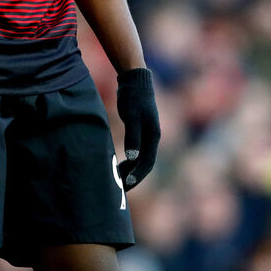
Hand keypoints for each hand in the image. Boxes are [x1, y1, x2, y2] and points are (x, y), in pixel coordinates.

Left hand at [116, 68, 159, 190]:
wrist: (135, 80)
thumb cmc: (133, 97)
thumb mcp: (131, 116)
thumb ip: (133, 136)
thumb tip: (132, 158)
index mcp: (153, 136)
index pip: (147, 162)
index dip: (138, 175)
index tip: (126, 185)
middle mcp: (152, 138)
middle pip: (145, 163)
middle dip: (134, 177)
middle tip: (120, 190)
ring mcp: (147, 134)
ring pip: (140, 158)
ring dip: (131, 170)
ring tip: (117, 180)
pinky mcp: (140, 131)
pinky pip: (136, 151)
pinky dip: (129, 161)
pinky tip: (118, 165)